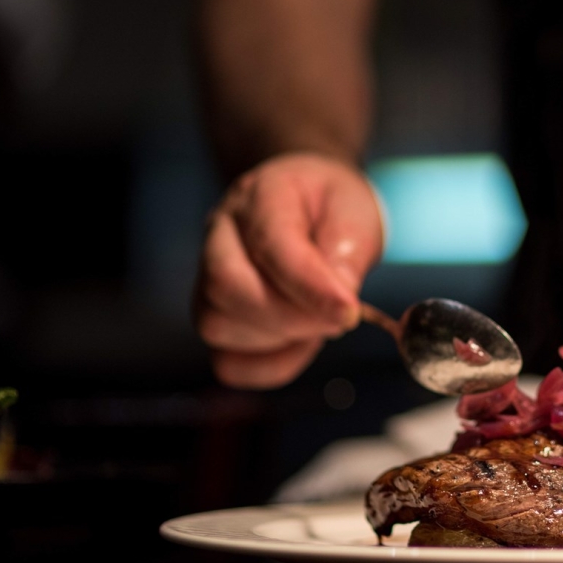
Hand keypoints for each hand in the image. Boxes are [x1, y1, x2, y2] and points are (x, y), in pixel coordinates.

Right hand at [194, 153, 382, 387]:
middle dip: (291, 316)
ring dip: (280, 338)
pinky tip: (301, 344)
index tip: (350, 311)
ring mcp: (208, 276)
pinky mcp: (216, 316)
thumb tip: (339, 298)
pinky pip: (227, 362)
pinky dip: (269, 366)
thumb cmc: (335, 209)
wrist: (316, 210)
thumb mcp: (355, 214)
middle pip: (227, 287)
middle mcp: (221, 234)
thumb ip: (348, 252)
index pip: (270, 246)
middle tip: (339, 319)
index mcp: (261, 196)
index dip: (310, 287)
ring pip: (218, 326)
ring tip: (320, 322)